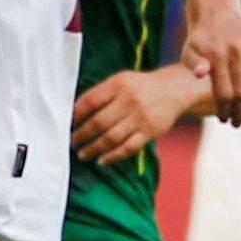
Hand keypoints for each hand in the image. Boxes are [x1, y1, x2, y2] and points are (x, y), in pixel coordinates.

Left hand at [72, 68, 192, 164]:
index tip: (67, 124)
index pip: (90, 101)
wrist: (173, 90)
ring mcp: (141, 118)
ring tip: (82, 154)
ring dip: (94, 149)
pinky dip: (113, 156)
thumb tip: (74, 112)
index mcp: (118, 85)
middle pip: (99, 122)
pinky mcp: (151, 132)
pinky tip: (102, 160)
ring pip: (112, 138)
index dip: (76, 115)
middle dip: (81, 135)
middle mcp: (129, 101)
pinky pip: (129, 148)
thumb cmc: (139, 86)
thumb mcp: (119, 80)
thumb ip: (99, 94)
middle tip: (72, 143)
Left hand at [181, 4, 240, 125]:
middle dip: (240, 110)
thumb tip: (201, 74)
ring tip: (240, 97)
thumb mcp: (189, 52)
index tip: (225, 121)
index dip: (225, 110)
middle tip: (236, 122)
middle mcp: (236, 47)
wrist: (214, 9)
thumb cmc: (200, 38)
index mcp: (216, 55)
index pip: (224, 93)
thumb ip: (194, 64)